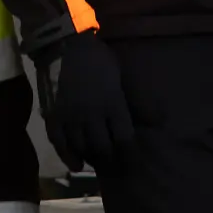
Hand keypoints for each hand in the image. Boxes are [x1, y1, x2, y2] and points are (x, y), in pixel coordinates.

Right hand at [33, 31, 135, 173]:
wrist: (64, 43)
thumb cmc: (97, 58)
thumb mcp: (122, 76)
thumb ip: (138, 101)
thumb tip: (159, 121)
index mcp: (112, 103)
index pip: (125, 140)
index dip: (131, 156)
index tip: (134, 164)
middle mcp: (92, 114)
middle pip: (103, 149)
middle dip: (112, 162)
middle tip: (117, 169)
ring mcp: (70, 116)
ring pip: (82, 148)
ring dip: (92, 158)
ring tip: (99, 163)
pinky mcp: (53, 115)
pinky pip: (59, 143)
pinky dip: (68, 156)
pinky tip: (76, 163)